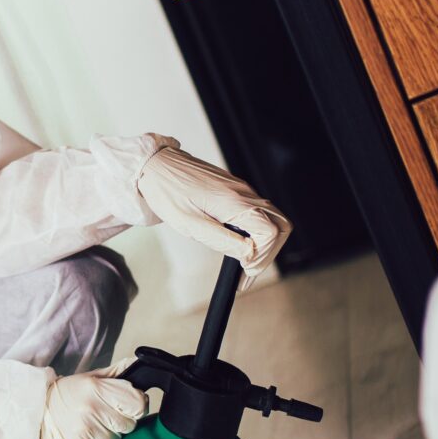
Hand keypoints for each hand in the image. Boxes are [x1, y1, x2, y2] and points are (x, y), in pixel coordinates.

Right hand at [40, 357, 148, 438]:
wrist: (36, 413)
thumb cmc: (66, 394)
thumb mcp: (90, 378)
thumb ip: (117, 374)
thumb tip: (139, 364)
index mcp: (97, 388)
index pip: (139, 404)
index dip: (137, 404)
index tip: (128, 404)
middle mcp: (92, 409)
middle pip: (130, 424)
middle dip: (120, 419)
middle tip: (103, 412)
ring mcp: (86, 431)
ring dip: (106, 433)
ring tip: (89, 422)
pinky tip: (82, 433)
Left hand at [136, 146, 290, 283]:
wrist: (156, 167)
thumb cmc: (168, 192)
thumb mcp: (189, 224)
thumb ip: (221, 240)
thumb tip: (247, 255)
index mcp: (234, 201)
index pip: (271, 232)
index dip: (263, 256)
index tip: (245, 269)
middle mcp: (245, 193)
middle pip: (281, 226)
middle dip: (270, 252)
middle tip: (248, 271)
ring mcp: (243, 191)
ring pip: (273, 220)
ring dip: (265, 245)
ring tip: (245, 264)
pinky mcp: (237, 192)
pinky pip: (258, 214)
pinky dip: (257, 234)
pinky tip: (240, 247)